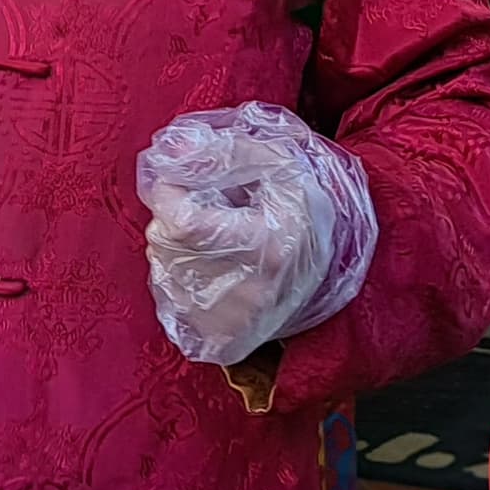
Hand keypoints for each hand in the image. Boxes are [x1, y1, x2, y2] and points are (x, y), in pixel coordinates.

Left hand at [136, 104, 378, 366]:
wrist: (327, 272)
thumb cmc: (301, 211)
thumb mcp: (279, 166)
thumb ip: (227, 151)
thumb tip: (172, 148)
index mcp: (268, 248)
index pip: (183, 221)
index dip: (170, 192)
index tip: (181, 181)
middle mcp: (247, 294)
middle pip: (166, 242)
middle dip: (174, 215)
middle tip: (208, 209)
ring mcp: (229, 323)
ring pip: (162, 266)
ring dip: (176, 243)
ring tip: (216, 239)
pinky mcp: (216, 340)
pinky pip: (168, 296)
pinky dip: (179, 274)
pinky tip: (213, 267)